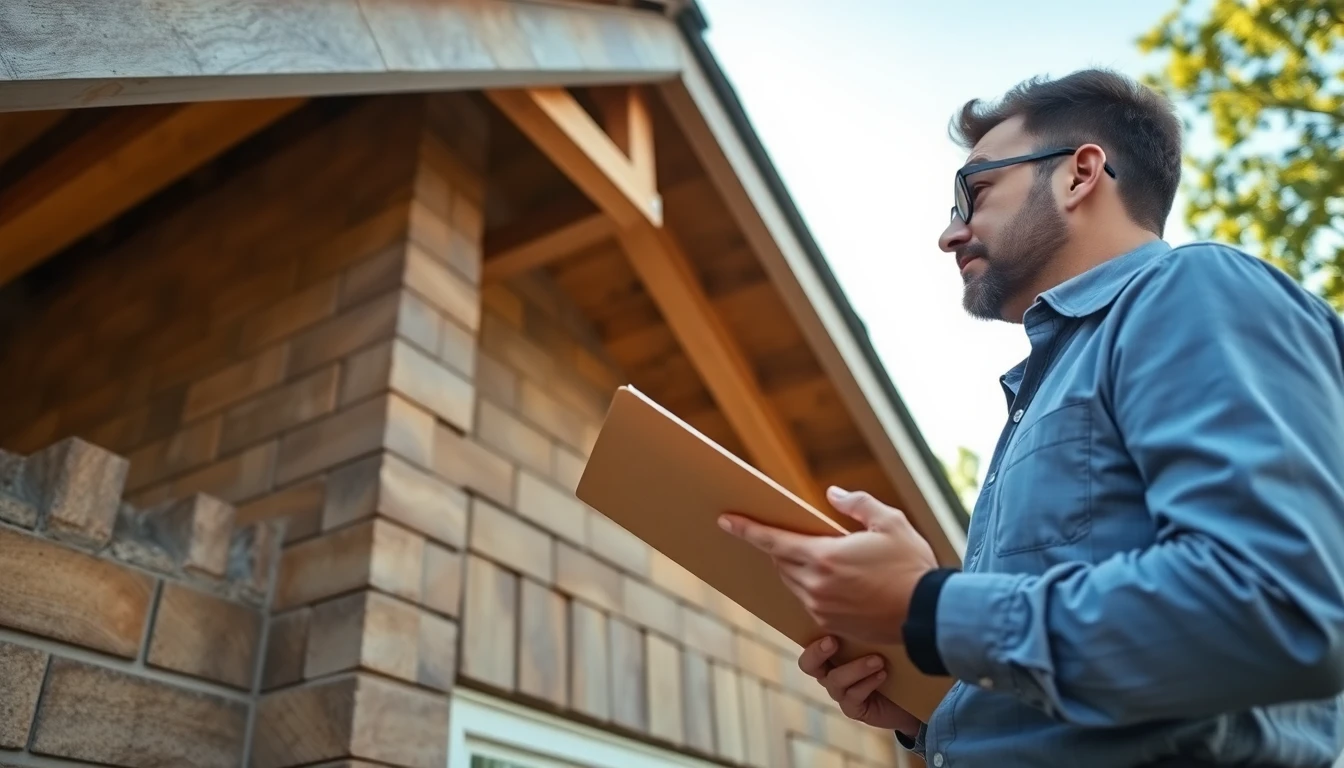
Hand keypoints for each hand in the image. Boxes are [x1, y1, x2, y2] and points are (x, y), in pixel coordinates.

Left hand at [718, 486, 937, 643]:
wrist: (929, 616)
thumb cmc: (911, 566)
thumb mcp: (890, 522)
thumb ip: (857, 504)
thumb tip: (832, 493)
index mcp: (824, 557)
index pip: (772, 542)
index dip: (746, 530)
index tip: (725, 520)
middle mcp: (816, 585)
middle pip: (781, 562)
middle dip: (782, 546)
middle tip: (794, 534)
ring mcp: (821, 608)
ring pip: (793, 582)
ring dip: (797, 567)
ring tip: (823, 556)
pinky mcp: (831, 625)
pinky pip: (809, 601)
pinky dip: (812, 587)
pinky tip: (835, 581)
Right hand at [800, 634, 921, 734]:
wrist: (911, 698)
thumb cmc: (893, 662)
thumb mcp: (879, 641)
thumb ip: (867, 628)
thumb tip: (867, 606)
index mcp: (830, 654)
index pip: (809, 643)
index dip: (811, 637)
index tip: (828, 630)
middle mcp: (830, 672)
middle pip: (808, 665)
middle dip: (817, 652)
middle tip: (833, 642)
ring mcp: (840, 692)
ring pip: (835, 680)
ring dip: (856, 668)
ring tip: (878, 660)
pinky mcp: (852, 709)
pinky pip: (853, 696)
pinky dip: (868, 683)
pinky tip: (882, 675)